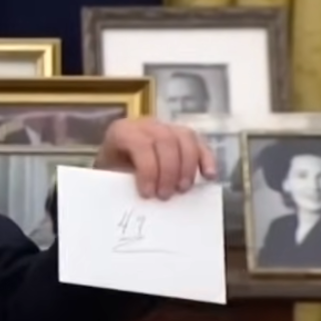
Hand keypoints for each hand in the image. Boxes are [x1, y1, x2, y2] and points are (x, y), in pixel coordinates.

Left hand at [93, 118, 215, 199]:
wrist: (116, 159)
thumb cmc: (112, 169)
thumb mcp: (111, 174)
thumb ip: (125, 180)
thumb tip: (146, 196)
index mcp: (123, 131)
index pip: (141, 144)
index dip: (148, 170)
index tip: (148, 194)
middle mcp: (146, 124)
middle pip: (166, 141)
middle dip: (169, 171)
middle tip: (166, 195)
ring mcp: (166, 126)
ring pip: (185, 138)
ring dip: (187, 167)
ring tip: (182, 189)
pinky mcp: (182, 134)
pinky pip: (199, 142)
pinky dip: (206, 159)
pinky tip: (209, 176)